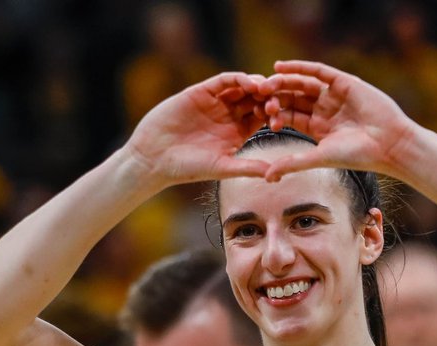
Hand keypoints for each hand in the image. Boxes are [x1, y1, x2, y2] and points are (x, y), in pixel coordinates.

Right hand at [124, 72, 274, 186]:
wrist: (155, 158)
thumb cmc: (188, 168)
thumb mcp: (223, 167)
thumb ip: (248, 168)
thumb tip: (275, 176)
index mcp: (239, 132)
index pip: (263, 117)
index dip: (274, 116)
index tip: (281, 119)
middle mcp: (230, 115)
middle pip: (256, 99)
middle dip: (268, 98)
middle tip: (278, 100)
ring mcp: (216, 102)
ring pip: (243, 86)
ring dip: (257, 85)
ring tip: (266, 89)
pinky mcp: (202, 92)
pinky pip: (224, 80)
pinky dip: (238, 78)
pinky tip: (248, 83)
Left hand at [257, 60, 419, 180]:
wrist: (388, 144)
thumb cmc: (357, 155)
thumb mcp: (319, 157)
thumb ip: (293, 163)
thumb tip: (266, 177)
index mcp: (317, 127)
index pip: (290, 116)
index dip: (274, 114)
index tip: (257, 115)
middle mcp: (324, 109)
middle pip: (293, 98)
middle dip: (275, 96)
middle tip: (257, 96)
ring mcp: (333, 95)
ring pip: (302, 84)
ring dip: (283, 82)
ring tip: (266, 83)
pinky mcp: (343, 82)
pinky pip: (318, 71)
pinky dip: (299, 67)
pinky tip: (280, 66)